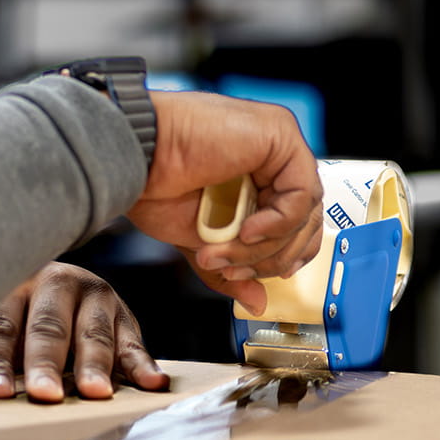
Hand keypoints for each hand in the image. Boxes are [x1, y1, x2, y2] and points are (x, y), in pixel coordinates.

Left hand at [0, 262, 168, 401]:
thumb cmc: (23, 321)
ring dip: (95, 364)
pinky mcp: (127, 317)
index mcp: (14, 290)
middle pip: (48, 328)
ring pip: (92, 333)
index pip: (0, 328)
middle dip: (46, 362)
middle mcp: (56, 286)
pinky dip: (143, 364)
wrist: (68, 286)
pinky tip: (152, 383)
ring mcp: (96, 298)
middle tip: (46, 394)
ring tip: (96, 393)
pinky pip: (134, 342)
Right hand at [124, 91, 323, 314]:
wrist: (134, 159)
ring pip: (304, 212)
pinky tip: (246, 230)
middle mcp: (271, 159)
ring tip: (227, 252)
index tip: (254, 275)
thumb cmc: (153, 185)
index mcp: (255, 177)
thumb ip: (234, 267)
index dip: (281, 256)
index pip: (295, 223)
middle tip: (234, 270)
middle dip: (271, 258)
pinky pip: (301, 193)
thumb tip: (258, 303)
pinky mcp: (280, 135)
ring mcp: (278, 145)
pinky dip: (277, 222)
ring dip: (266, 246)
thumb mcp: (200, 242)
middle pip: (305, 221)